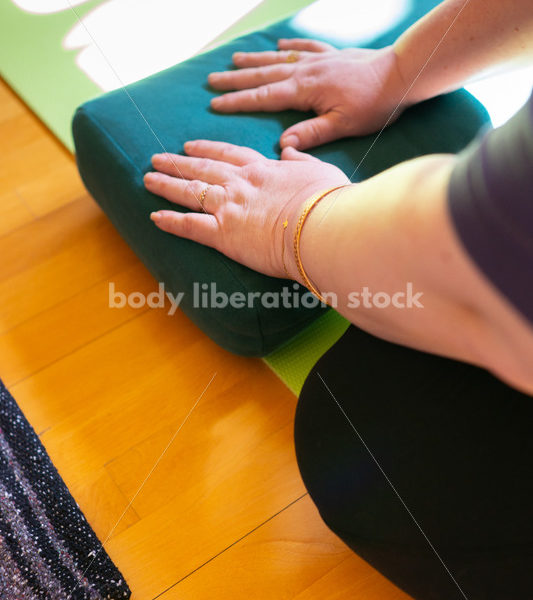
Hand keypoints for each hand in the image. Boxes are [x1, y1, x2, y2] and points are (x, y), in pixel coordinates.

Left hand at [144, 140, 348, 277]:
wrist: (323, 226)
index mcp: (262, 169)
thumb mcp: (320, 170)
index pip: (228, 154)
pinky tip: (154, 217)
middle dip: (178, 162)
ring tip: (148, 178)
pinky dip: (170, 222)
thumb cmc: (329, 201)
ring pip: (190, 191)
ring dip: (167, 184)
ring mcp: (229, 206)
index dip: (207, 149)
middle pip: (202, 168)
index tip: (190, 145)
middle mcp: (240, 183)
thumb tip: (289, 149)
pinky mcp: (223, 233)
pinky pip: (189, 226)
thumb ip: (301, 159)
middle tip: (158, 157)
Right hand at [208, 38, 407, 149]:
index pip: (263, 97)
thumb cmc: (375, 104)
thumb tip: (282, 146)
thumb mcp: (343, 126)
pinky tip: (278, 45)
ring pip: (279, 59)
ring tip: (234, 60)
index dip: (238, 101)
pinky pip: (304, 48)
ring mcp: (319, 60)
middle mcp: (306, 71)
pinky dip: (288, 47)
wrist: (402, 73)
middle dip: (236, 79)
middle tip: (212, 80)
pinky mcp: (332, 55)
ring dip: (255, 61)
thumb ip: (311, 134)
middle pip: (264, 75)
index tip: (214, 104)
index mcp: (305, 91)